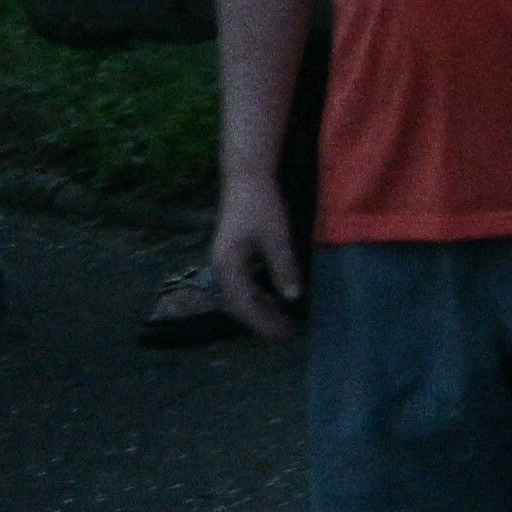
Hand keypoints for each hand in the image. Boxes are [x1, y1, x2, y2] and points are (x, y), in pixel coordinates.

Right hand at [211, 173, 300, 336]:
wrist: (246, 178)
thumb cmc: (262, 205)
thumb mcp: (277, 237)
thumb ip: (284, 267)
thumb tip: (292, 298)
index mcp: (227, 266)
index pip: (243, 305)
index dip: (263, 322)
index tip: (285, 334)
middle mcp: (219, 267)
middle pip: (236, 305)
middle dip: (260, 321)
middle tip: (287, 333)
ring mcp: (223, 261)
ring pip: (238, 296)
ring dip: (258, 310)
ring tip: (284, 320)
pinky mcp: (230, 255)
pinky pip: (240, 285)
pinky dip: (256, 297)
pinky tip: (274, 299)